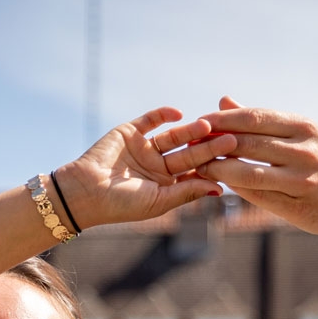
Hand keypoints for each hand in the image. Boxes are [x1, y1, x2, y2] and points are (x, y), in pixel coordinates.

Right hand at [53, 107, 225, 229]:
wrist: (84, 192)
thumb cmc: (121, 205)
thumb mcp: (158, 202)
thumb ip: (187, 192)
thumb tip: (220, 189)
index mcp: (167, 185)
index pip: (194, 172)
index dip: (212, 166)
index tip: (233, 161)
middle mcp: (158, 165)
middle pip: (188, 153)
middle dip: (208, 146)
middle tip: (230, 139)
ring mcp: (145, 148)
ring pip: (173, 136)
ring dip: (190, 130)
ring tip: (207, 124)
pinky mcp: (130, 132)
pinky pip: (151, 120)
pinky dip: (164, 114)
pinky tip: (179, 114)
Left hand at [191, 96, 317, 235]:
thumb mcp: (301, 134)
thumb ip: (262, 121)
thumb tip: (224, 102)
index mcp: (302, 127)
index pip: (254, 117)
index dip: (222, 120)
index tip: (198, 122)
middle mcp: (303, 149)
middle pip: (247, 142)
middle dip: (213, 143)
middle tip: (189, 145)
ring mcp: (301, 178)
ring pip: (248, 170)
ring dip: (218, 168)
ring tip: (198, 166)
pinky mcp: (297, 203)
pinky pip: (258, 194)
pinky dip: (234, 188)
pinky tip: (219, 185)